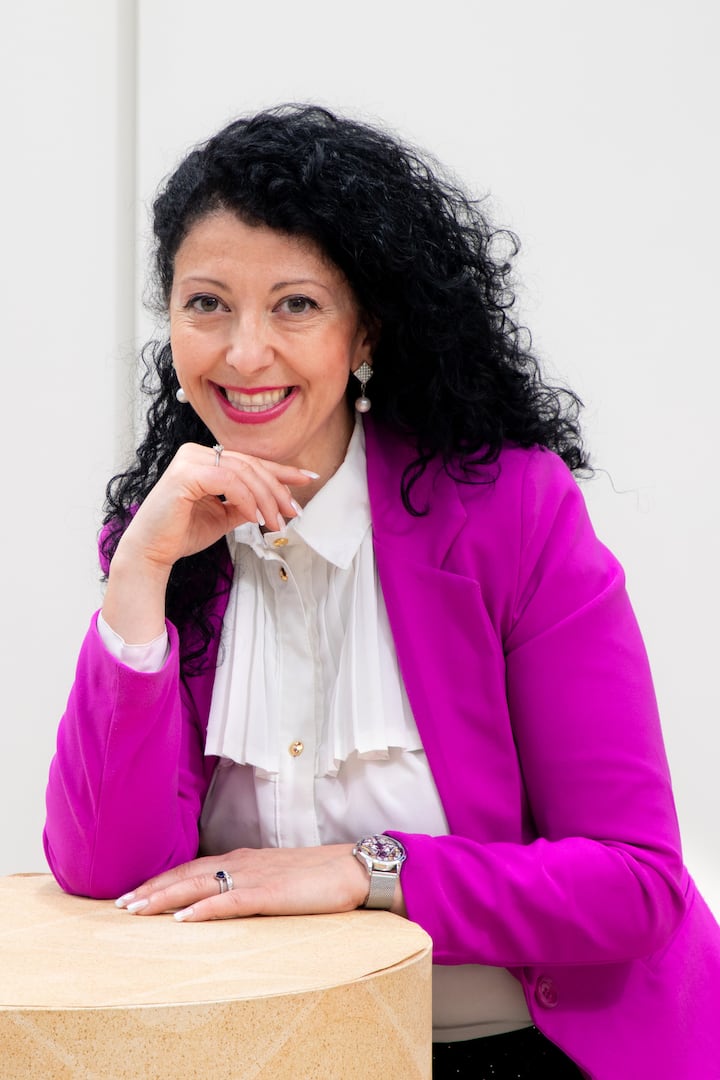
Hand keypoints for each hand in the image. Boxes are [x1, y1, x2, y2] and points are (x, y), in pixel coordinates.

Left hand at [114, 845, 380, 921]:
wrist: (353, 867)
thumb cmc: (318, 875)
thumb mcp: (276, 875)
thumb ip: (249, 881)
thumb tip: (225, 894)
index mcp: (243, 859)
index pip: (193, 867)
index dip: (162, 880)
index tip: (135, 893)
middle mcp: (242, 863)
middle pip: (187, 874)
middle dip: (152, 889)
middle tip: (121, 905)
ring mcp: (255, 876)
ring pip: (199, 884)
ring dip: (165, 897)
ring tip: (137, 911)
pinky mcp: (270, 893)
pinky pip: (229, 901)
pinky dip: (203, 909)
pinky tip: (184, 919)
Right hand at [118, 442, 313, 569]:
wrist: (151, 552)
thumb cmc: (180, 534)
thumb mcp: (223, 516)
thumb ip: (245, 505)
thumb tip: (274, 503)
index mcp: (205, 459)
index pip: (250, 462)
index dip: (281, 471)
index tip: (307, 479)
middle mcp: (197, 453)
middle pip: (251, 465)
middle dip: (278, 489)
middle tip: (294, 512)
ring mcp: (190, 460)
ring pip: (243, 472)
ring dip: (266, 499)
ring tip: (276, 522)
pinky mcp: (185, 474)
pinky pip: (229, 481)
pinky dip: (247, 500)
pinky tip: (256, 518)